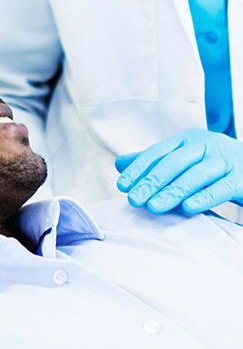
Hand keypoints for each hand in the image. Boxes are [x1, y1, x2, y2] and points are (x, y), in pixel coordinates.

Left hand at [115, 128, 242, 213]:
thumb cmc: (214, 164)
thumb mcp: (185, 158)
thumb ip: (154, 162)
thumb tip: (119, 164)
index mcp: (188, 140)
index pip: (158, 152)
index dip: (139, 168)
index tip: (123, 186)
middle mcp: (206, 145)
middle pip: (174, 163)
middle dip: (152, 182)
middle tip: (134, 200)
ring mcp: (225, 160)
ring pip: (196, 176)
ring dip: (173, 192)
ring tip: (153, 207)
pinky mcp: (242, 178)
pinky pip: (220, 188)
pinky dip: (204, 198)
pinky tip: (187, 209)